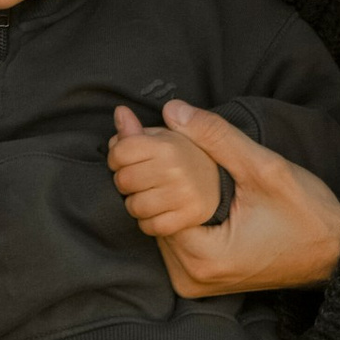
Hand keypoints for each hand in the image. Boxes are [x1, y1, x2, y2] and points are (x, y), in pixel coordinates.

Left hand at [107, 105, 227, 238]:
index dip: (117, 156)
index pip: (119, 152)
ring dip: (136, 203)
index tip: (127, 159)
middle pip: (123, 180)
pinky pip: (150, 226)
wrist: (223, 180)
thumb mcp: (165, 136)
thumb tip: (119, 112)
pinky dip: (149, 222)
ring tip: (150, 194)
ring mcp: (183, 196)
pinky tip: (159, 209)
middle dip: (125, 180)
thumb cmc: (186, 157)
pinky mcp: (188, 218)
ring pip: (134, 207)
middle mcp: (175, 170)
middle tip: (140, 178)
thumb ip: (138, 129)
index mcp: (168, 146)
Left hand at [136, 99, 339, 300]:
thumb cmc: (308, 214)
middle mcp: (192, 278)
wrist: (337, 252)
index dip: (150, 166)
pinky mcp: (203, 281)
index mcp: (202, 258)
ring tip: (179, 163)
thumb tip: (172, 111)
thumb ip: (217, 138)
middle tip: (165, 143)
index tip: (152, 136)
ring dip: (166, 196)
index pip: (151, 204)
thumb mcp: (265, 168)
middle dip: (155, 180)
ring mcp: (196, 283)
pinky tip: (192, 190)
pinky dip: (180, 214)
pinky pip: (177, 241)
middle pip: (151, 218)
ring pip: (162, 228)